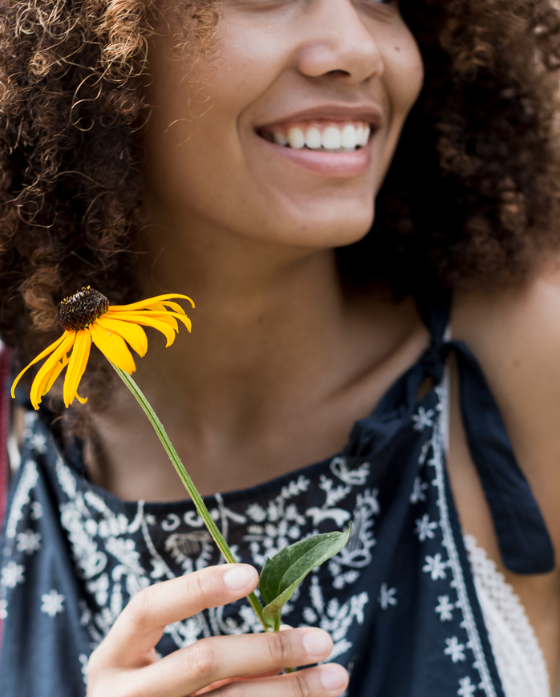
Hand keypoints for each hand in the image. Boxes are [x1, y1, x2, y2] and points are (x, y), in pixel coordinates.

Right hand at [87, 564, 348, 696]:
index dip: (197, 587)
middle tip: (323, 639)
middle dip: (269, 647)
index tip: (252, 574)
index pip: (148, 608)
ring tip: (336, 677)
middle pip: (202, 662)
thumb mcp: (163, 669)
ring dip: (291, 689)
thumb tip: (281, 619)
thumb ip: (207, 651)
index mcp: (112, 660)